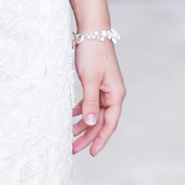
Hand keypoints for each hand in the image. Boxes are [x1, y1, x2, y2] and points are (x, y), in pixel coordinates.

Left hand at [72, 39, 125, 155]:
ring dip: (83, 124)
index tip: (91, 152)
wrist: (92, 31)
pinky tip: (72, 116)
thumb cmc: (93, 54)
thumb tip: (90, 124)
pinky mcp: (96, 83)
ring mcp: (105, 89)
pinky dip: (81, 110)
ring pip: (94, 113)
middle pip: (101, 121)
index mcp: (115, 95)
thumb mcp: (89, 80)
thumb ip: (90, 103)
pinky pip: (90, 103)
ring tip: (69, 134)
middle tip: (73, 149)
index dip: (100, 139)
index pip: (109, 123)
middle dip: (88, 135)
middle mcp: (112, 94)